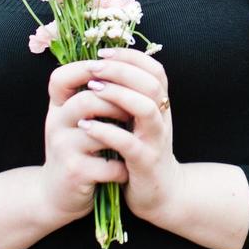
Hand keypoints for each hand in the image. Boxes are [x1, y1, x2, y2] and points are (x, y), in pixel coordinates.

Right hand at [41, 59, 131, 224]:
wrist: (58, 196)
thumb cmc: (77, 151)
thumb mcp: (78, 121)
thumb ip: (93, 94)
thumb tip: (124, 62)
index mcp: (58, 108)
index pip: (60, 77)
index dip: (85, 68)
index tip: (110, 67)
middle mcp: (55, 124)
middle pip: (86, 101)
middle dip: (117, 103)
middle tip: (135, 109)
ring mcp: (63, 149)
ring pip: (97, 133)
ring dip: (123, 133)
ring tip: (134, 136)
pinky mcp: (74, 173)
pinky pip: (107, 165)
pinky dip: (122, 168)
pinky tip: (126, 170)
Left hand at [76, 47, 183, 224]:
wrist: (161, 195)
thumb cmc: (143, 153)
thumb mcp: (140, 122)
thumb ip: (130, 97)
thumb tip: (104, 67)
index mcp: (161, 105)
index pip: (155, 69)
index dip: (131, 57)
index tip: (103, 53)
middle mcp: (163, 118)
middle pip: (151, 82)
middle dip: (121, 70)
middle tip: (94, 67)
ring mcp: (156, 140)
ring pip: (145, 108)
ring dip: (117, 95)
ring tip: (91, 90)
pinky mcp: (145, 163)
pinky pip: (128, 143)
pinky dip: (107, 131)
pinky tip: (86, 126)